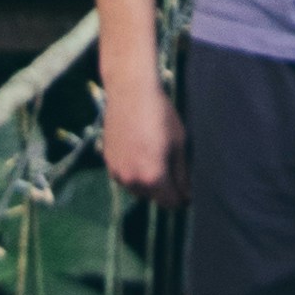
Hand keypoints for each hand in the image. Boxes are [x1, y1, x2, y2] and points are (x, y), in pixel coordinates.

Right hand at [103, 65, 185, 204]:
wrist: (130, 92)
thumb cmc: (161, 115)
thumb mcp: (179, 144)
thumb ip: (182, 173)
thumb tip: (187, 194)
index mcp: (154, 178)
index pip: (170, 203)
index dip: (181, 199)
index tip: (187, 191)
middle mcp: (133, 181)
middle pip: (153, 197)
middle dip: (164, 188)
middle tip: (171, 167)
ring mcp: (117, 172)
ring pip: (137, 188)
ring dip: (146, 181)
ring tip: (154, 156)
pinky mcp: (107, 163)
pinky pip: (124, 176)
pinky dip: (132, 171)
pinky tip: (139, 151)